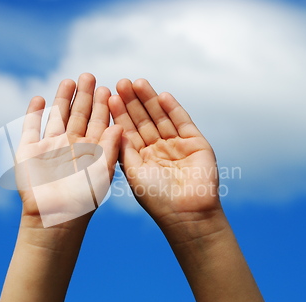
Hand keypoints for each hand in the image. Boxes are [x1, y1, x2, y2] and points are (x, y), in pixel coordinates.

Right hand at [16, 73, 121, 229]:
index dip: (102, 105)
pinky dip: (34, 113)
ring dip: (62, 99)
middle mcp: (71, 145)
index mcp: (90, 150)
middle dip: (84, 96)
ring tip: (68, 81)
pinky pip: (31, 127)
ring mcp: (49, 146)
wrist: (55, 217)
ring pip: (57, 117)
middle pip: (78, 114)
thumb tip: (120, 125)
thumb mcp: (102, 173)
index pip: (98, 122)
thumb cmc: (83, 200)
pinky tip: (39, 98)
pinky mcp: (29, 151)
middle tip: (89, 76)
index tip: (108, 88)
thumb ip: (110, 148)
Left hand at [109, 79, 221, 229]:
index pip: (128, 130)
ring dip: (150, 100)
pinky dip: (173, 109)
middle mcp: (158, 149)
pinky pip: (182, 122)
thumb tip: (113, 127)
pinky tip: (162, 96)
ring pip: (161, 117)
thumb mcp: (133, 172)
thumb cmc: (156, 198)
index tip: (109, 96)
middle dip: (132, 102)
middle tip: (122, 83)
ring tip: (138, 83)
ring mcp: (177, 145)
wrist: (187, 213)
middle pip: (143, 120)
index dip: (119, 113)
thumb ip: (125, 149)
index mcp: (141, 157)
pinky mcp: (196, 143)